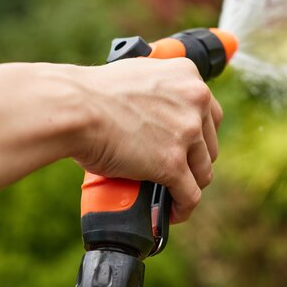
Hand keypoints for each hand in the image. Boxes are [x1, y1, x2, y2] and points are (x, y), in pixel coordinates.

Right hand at [71, 58, 222, 222]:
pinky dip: (182, 208)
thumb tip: (157, 112)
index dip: (201, 134)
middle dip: (194, 160)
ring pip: (202, 171)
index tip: (190, 146)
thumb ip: (158, 90)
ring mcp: (186, 132)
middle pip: (209, 143)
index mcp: (187, 74)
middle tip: (177, 170)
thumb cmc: (92, 93)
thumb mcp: (138, 75)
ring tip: (173, 194)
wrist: (74, 108)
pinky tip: (172, 212)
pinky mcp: (172, 163)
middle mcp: (194, 100)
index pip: (211, 113)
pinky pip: (190, 194)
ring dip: (189, 184)